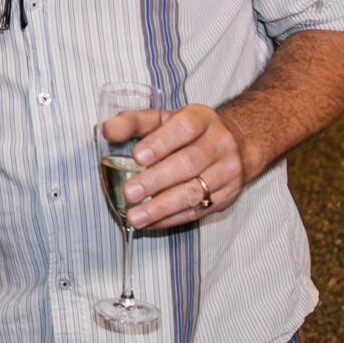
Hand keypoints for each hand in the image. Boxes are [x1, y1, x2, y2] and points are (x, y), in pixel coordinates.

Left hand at [108, 105, 247, 229]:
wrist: (238, 145)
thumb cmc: (188, 132)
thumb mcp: (163, 119)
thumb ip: (134, 122)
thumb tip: (106, 131)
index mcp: (201, 119)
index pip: (184, 128)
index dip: (160, 142)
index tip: (137, 156)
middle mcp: (218, 144)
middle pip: (188, 164)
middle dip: (156, 180)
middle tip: (130, 192)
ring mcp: (226, 173)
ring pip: (194, 192)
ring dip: (162, 207)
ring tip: (136, 217)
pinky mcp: (226, 197)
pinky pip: (197, 211)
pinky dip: (171, 219)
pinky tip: (151, 223)